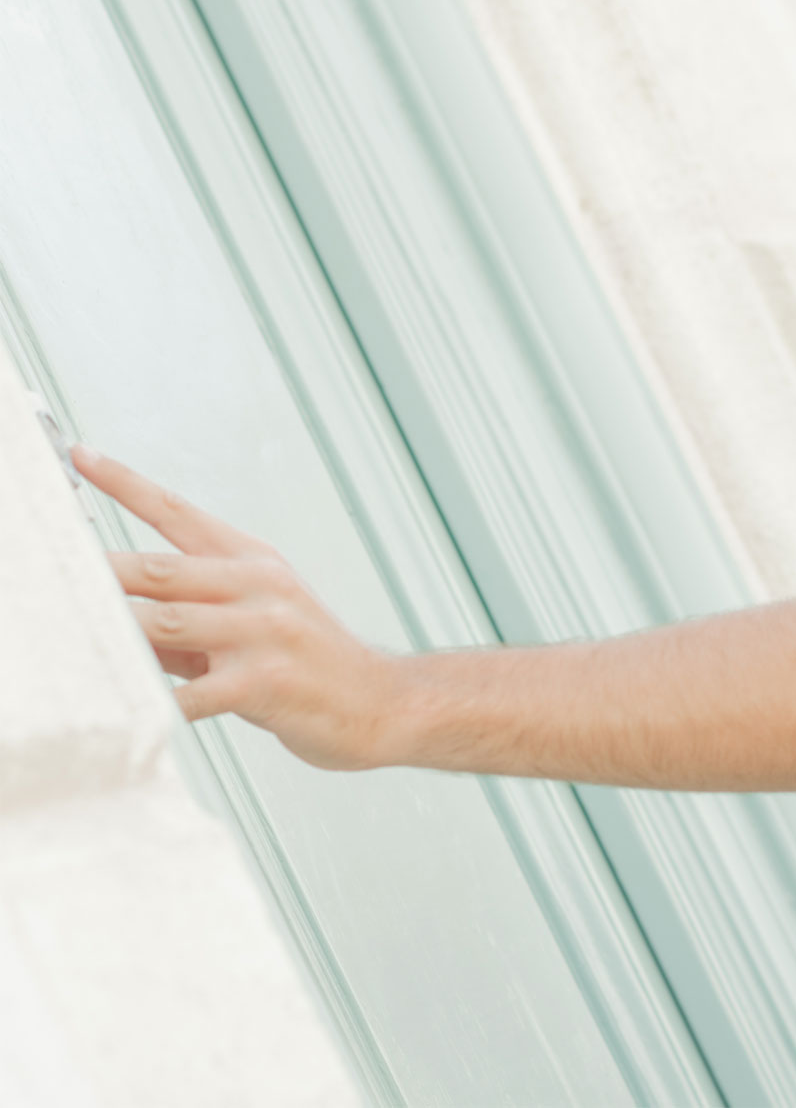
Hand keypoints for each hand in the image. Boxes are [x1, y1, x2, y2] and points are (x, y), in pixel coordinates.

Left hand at [69, 444, 401, 771]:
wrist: (382, 703)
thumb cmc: (312, 664)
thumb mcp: (255, 622)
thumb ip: (188, 616)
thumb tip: (117, 616)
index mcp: (255, 562)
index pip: (179, 512)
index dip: (126, 484)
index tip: (80, 455)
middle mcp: (259, 587)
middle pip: (157, 568)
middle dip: (94, 570)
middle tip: (42, 567)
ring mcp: (264, 633)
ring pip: (164, 622)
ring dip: (110, 631)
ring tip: (63, 635)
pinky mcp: (265, 683)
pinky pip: (191, 694)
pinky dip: (152, 703)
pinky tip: (123, 710)